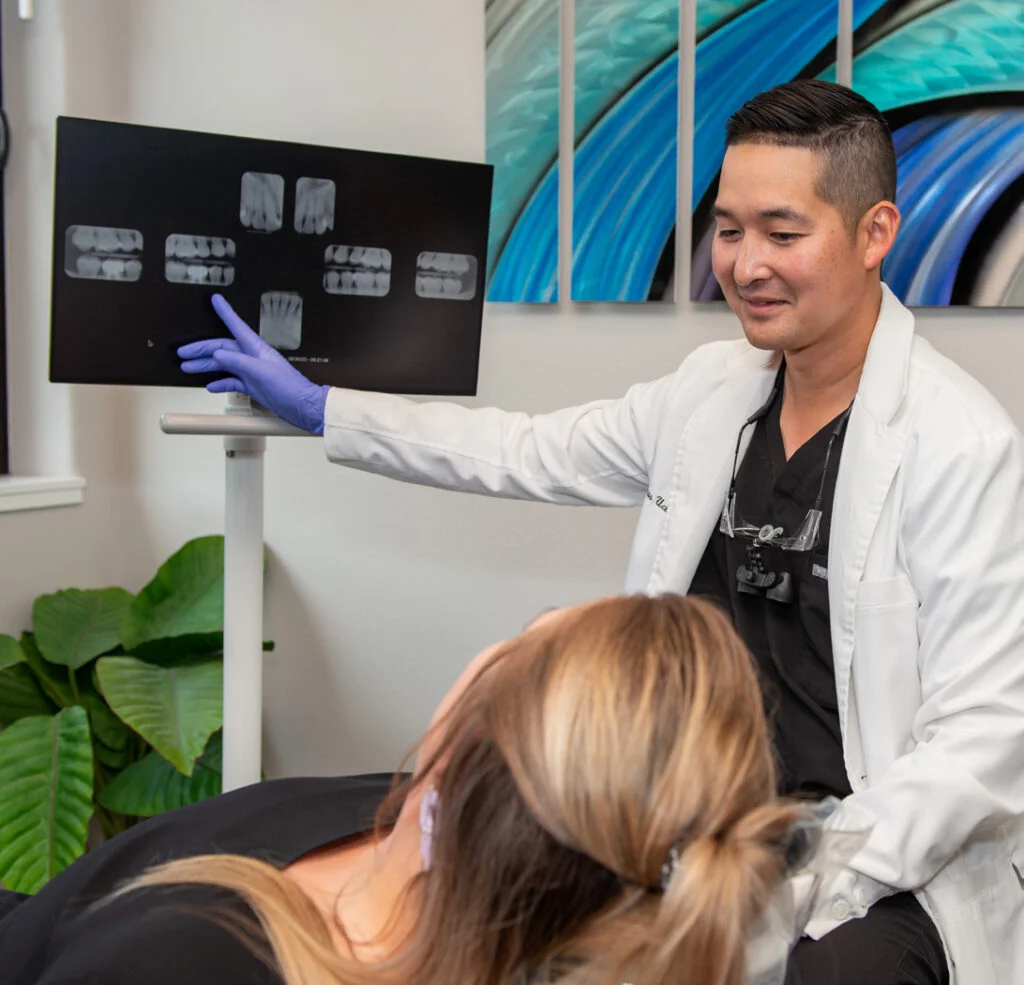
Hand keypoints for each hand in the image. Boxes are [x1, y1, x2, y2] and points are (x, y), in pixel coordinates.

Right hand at [178, 294, 328, 434]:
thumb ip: (238, 362)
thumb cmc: (290, 387)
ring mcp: (251, 372)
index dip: (225, 312)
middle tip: (183, 352)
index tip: (216, 299)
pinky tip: (210, 386)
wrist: (301, 406)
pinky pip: (231, 382)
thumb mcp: (261, 372)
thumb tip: (217, 355)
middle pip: (222, 348)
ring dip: (205, 367)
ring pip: (223, 365)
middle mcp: (252, 357)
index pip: (237, 326)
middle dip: (201, 349)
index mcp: (256, 348)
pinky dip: (220, 383)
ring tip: (188, 369)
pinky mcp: (252, 386)